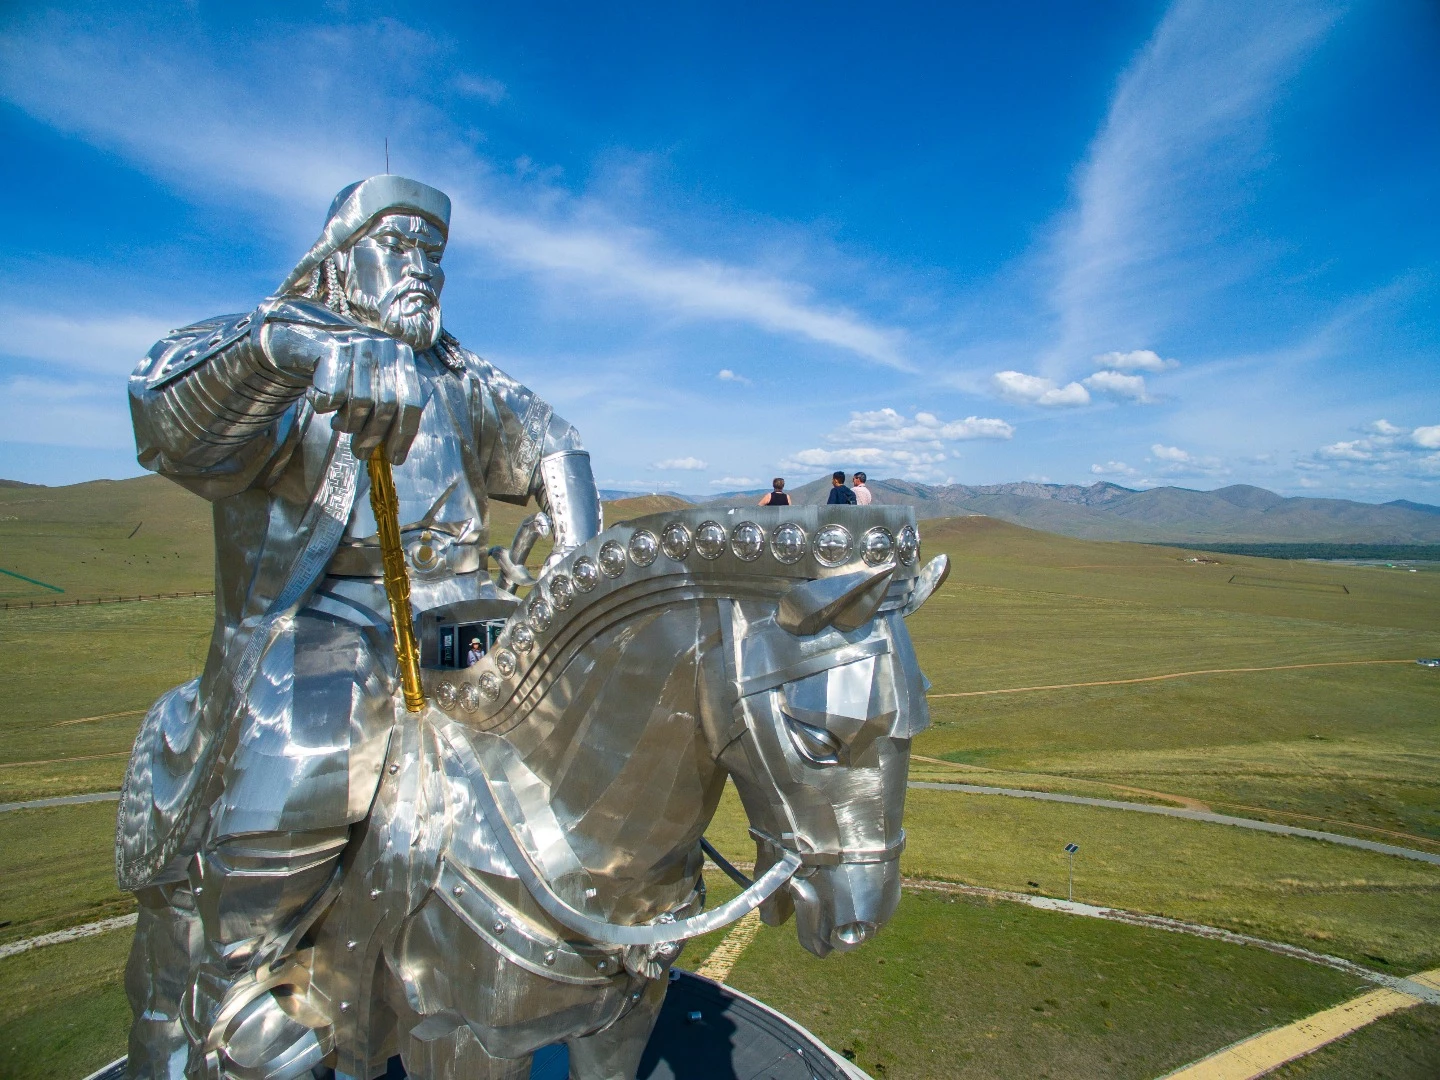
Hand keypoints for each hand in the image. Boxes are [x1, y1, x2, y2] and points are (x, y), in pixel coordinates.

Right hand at [264, 322, 423, 463]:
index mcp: (401, 357)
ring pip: (361, 402)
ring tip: (340, 424)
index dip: (403, 435)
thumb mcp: (372, 385)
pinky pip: (333, 395)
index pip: (411, 403)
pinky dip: (325, 408)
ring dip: (348, 423)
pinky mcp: (330, 349)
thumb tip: (395, 453)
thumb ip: (387, 410)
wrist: (303, 341)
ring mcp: (358, 345)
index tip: (395, 458)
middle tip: (360, 452)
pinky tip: (321, 404)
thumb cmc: (344, 374)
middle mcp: (384, 347)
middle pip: (387, 406)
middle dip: (373, 436)